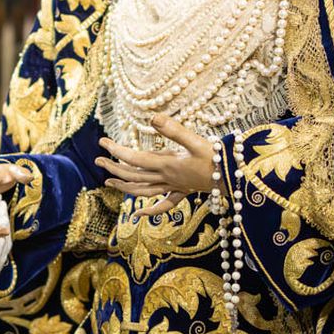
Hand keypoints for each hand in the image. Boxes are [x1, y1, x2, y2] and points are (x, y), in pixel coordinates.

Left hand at [98, 115, 213, 217]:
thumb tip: (152, 118)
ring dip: (124, 187)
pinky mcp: (183, 190)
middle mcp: (166, 178)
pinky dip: (150, 210)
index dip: (116, 150)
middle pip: (133, 175)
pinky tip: (139, 215)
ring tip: (107, 183)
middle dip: (113, 168)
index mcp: (167, 165)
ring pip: (143, 190)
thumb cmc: (219, 159)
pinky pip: (164, 204)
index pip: (134, 159)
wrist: (236, 178)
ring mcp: (174, 186)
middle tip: (97, 160)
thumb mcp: (196, 141)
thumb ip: (174, 130)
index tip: (102, 142)